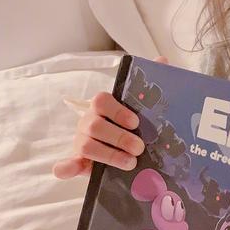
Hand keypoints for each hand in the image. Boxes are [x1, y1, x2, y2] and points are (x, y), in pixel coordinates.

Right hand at [53, 56, 167, 178]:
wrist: (122, 150)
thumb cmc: (129, 125)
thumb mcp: (140, 107)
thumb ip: (149, 84)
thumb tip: (162, 59)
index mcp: (102, 106)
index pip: (102, 100)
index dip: (118, 111)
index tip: (136, 122)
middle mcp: (89, 121)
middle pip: (96, 126)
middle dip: (119, 138)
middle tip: (139, 148)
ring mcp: (81, 141)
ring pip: (87, 145)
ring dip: (109, 155)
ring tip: (130, 163)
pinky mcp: (78, 161)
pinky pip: (67, 164)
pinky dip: (67, 167)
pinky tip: (71, 170)